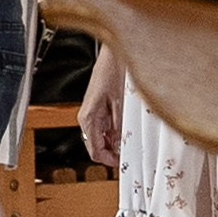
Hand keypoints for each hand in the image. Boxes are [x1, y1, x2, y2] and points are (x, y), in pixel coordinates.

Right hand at [78, 44, 123, 168]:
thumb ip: (119, 126)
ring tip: (130, 143)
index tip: (121, 164)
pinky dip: (116, 132)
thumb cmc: (113, 69)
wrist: (114, 52)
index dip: (108, 161)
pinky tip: (127, 131)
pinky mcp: (101, 107)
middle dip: (113, 152)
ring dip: (115, 142)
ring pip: (102, 138)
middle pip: (97, 145)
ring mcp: (94, 112)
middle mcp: (88, 116)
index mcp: (87, 117)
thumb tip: (121, 146)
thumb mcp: (121, 103)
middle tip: (129, 155)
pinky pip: (107, 127)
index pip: (94, 150)